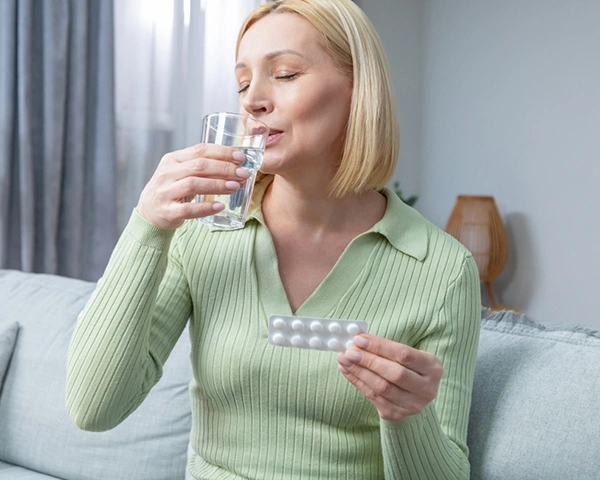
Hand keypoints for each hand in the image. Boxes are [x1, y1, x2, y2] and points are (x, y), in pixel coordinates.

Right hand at [136, 143, 250, 229]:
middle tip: (244, 174)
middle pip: (199, 166)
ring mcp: (165, 192)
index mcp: (172, 159)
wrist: (148, 213)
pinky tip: (220, 206)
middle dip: (225, 168)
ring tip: (235, 187)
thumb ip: (201, 166)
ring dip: (217, 185)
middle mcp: (167, 173)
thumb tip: (236, 164)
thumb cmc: (172, 190)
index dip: (223, 152)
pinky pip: (188, 209)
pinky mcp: (167, 211)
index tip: (241, 157)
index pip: (200, 150)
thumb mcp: (181, 172)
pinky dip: (205, 207)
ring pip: (193, 184)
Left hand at [337, 334, 443, 421]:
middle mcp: (427, 389)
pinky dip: (357, 382)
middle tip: (349, 351)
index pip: (404, 354)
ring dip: (359, 372)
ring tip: (344, 359)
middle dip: (368, 361)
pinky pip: (373, 397)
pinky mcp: (397, 414)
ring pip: (382, 387)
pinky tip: (347, 370)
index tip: (359, 339)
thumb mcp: (407, 354)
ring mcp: (413, 405)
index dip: (380, 346)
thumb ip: (385, 347)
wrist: (414, 394)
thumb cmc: (407, 366)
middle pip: (394, 374)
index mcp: (433, 367)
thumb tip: (358, 340)